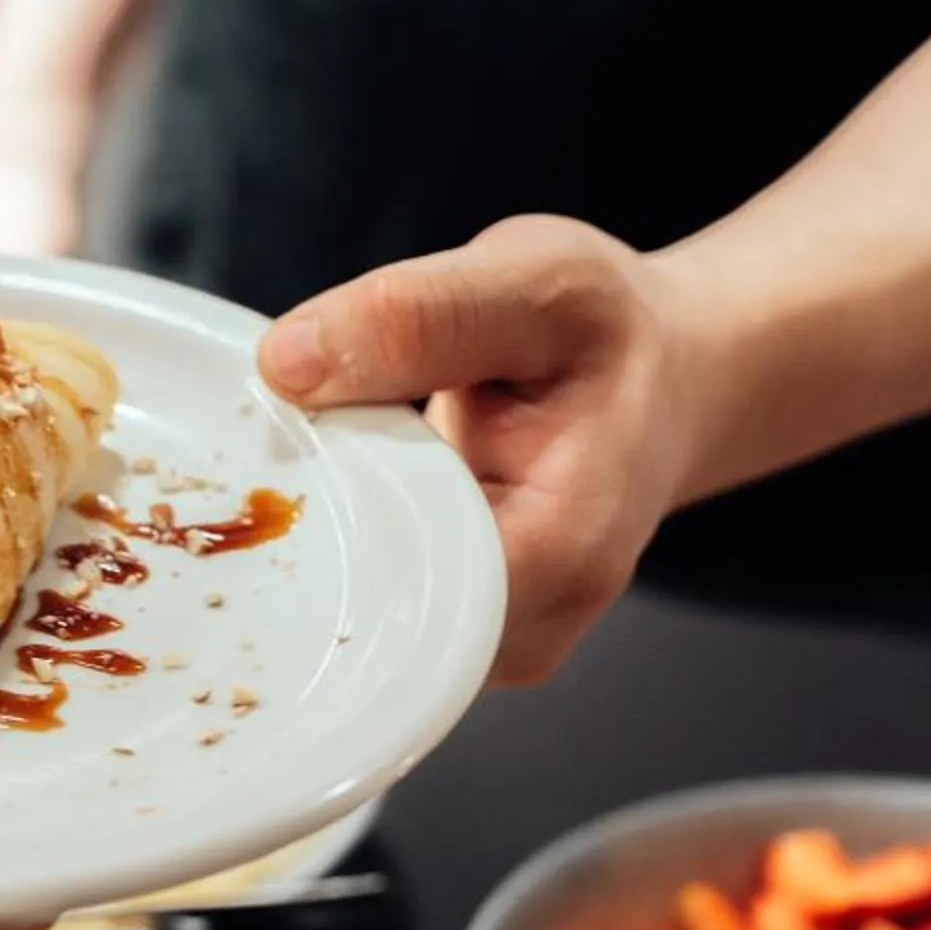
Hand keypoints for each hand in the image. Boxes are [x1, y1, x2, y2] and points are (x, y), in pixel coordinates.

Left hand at [256, 216, 712, 685]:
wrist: (662, 381)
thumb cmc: (610, 335)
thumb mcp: (534, 282)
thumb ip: (417, 317)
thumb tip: (286, 363)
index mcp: (560, 552)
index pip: (404, 598)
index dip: (316, 540)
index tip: (268, 473)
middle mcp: (525, 630)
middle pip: (366, 623)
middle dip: (298, 540)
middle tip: (268, 453)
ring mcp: (487, 647)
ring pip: (354, 625)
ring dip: (310, 543)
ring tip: (311, 456)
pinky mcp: (454, 635)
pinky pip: (364, 610)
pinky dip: (330, 546)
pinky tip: (330, 486)